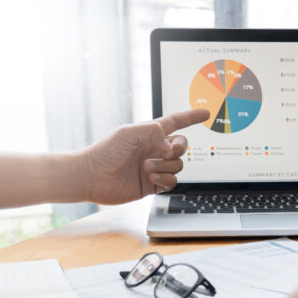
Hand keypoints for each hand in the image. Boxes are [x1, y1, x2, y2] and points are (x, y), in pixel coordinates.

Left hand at [77, 108, 209, 203]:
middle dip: (176, 150)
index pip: (176, 122)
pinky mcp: (152, 185)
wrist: (91, 177)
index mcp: (150, 134)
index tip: (206, 113)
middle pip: (182, 147)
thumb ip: (153, 131)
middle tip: (161, 152)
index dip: (191, 117)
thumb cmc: (105, 151)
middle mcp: (154, 150)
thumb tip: (170, 145)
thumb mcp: (129, 132)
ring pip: (178, 166)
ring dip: (165, 167)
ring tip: (146, 168)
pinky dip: (165, 180)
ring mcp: (154, 168)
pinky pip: (171, 182)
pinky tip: (150, 178)